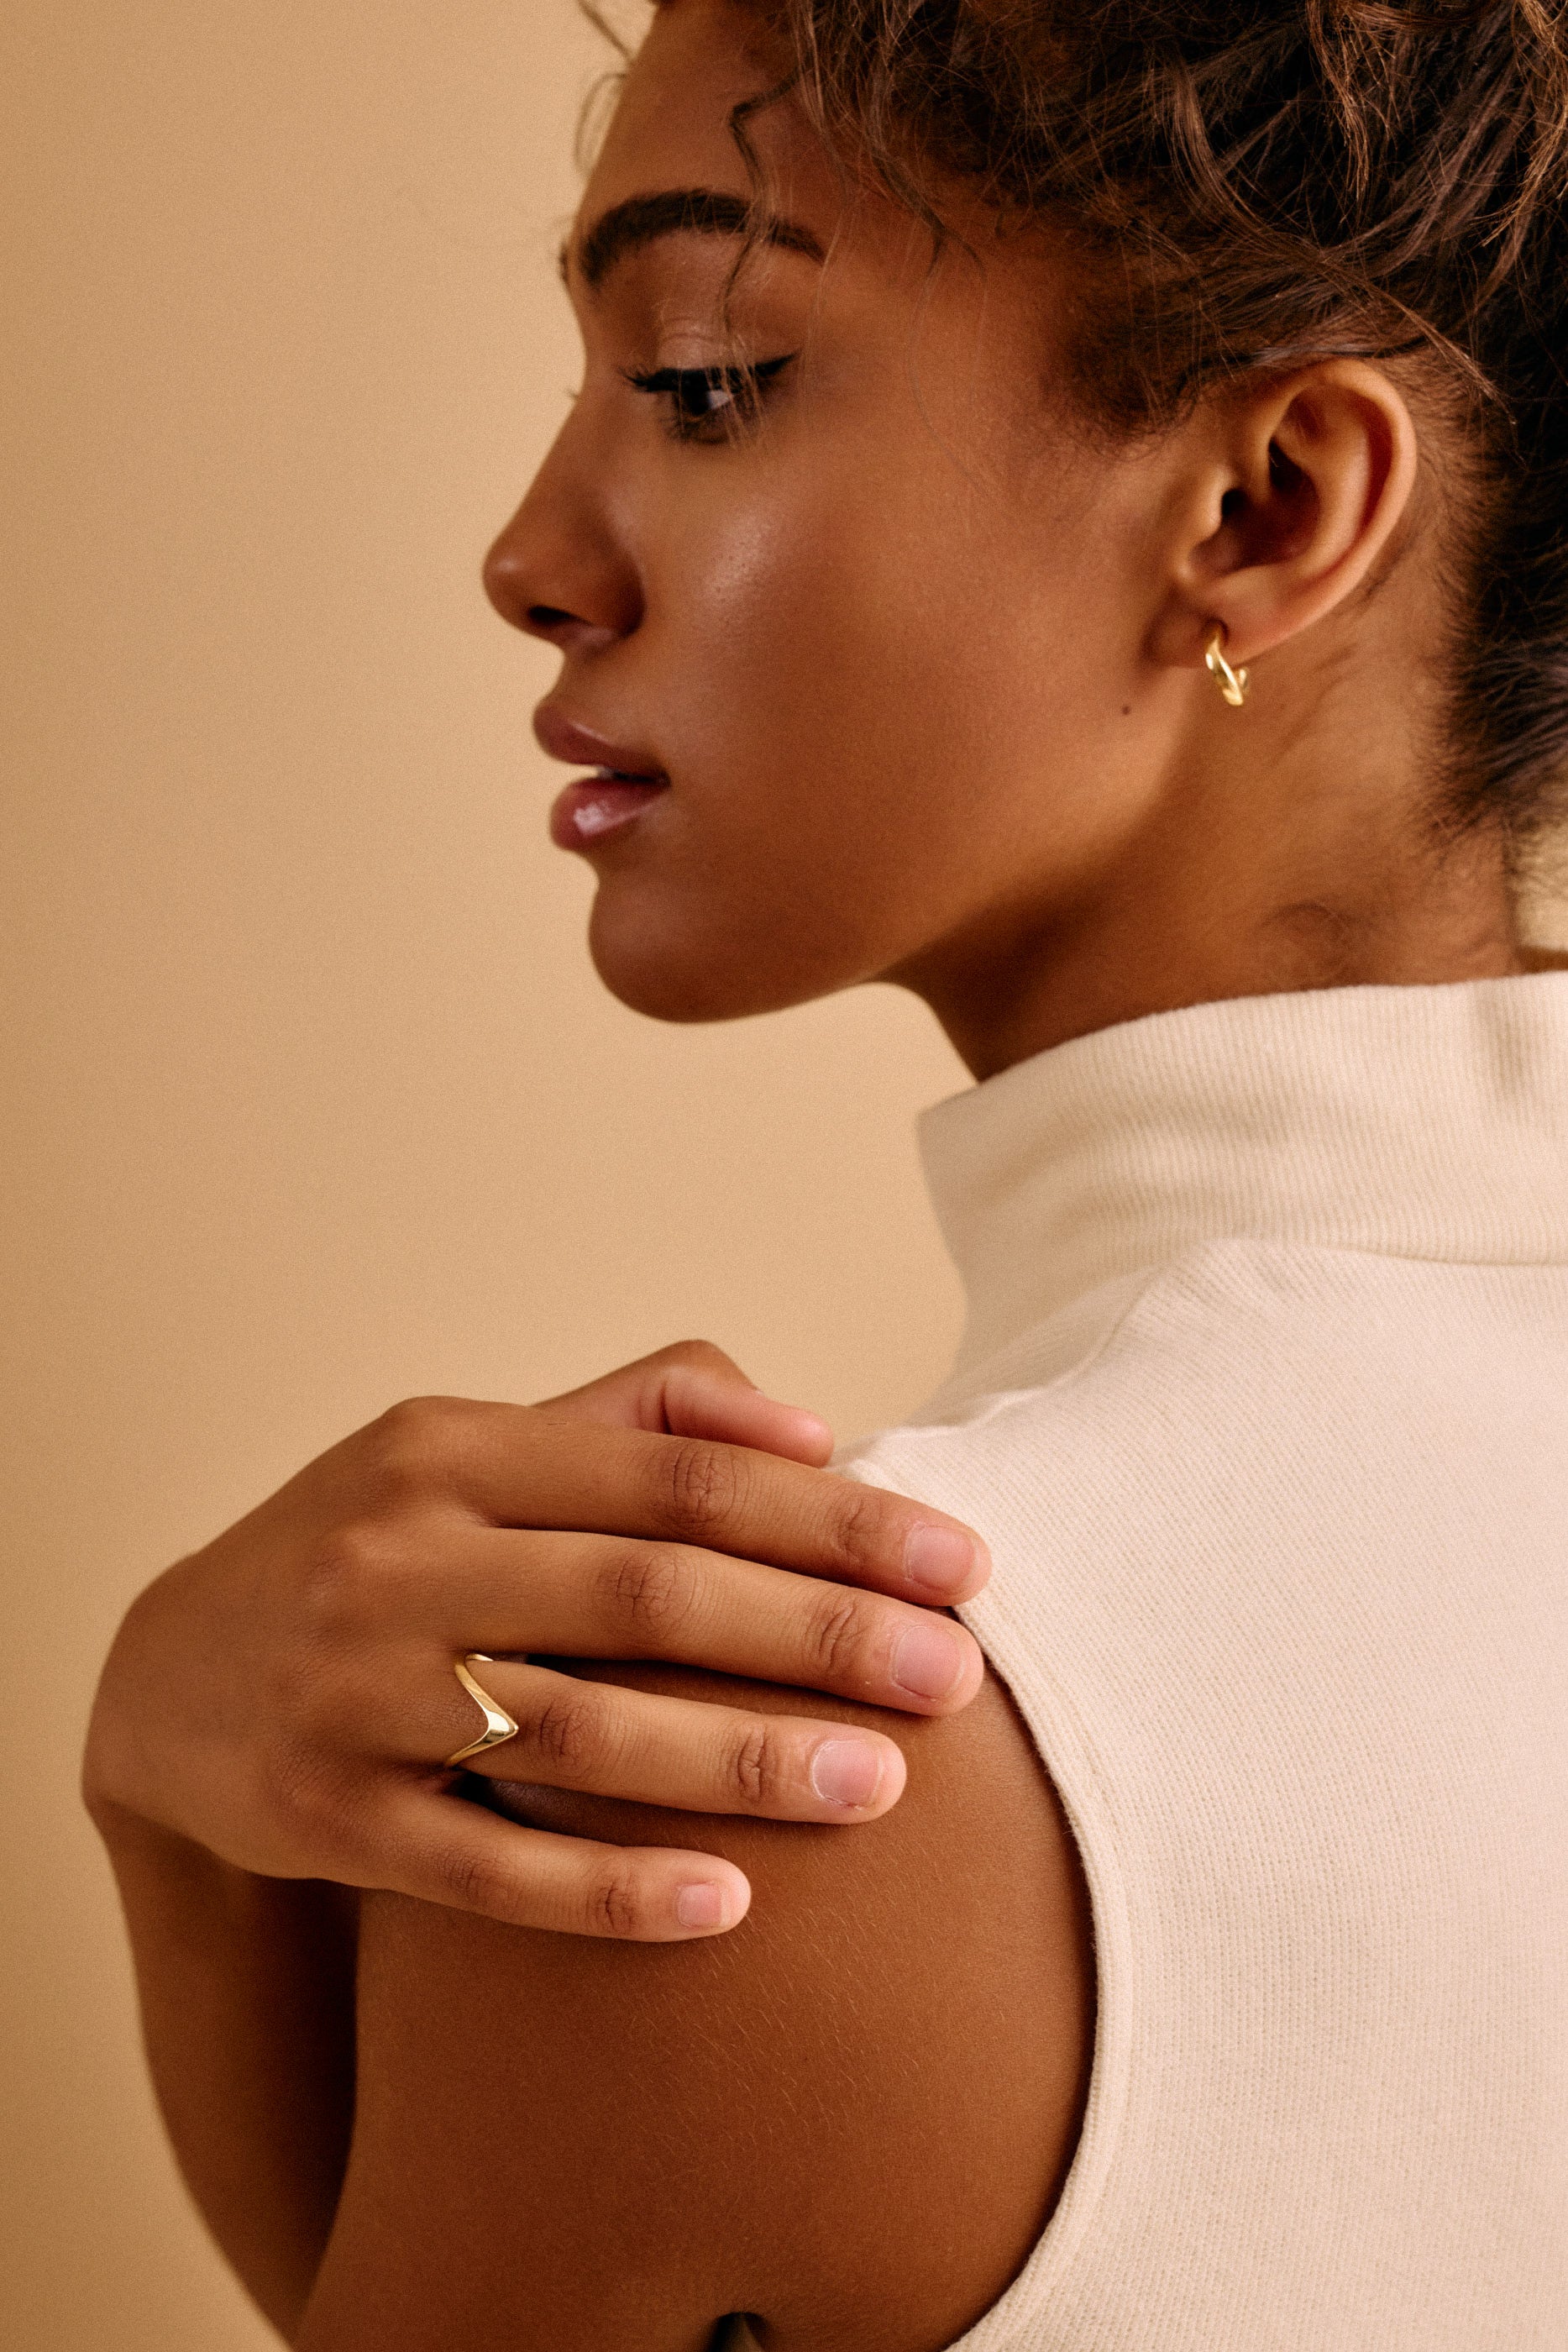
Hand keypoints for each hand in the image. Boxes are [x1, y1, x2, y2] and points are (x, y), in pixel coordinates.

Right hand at [84, 1343, 988, 1939]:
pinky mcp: (328, 1818)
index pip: (678, 1473)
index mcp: (453, 1448)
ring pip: (576, 1732)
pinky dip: (607, 1889)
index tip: (960, 1562)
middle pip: (646, 1595)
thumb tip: (814, 1427)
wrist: (170, 1674)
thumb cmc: (379, 1545)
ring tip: (880, 1786)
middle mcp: (398, 1555)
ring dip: (739, 1761)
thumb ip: (642, 1417)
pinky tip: (729, 1906)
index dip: (830, 1518)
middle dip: (817, 1635)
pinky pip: (487, 1867)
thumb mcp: (478, 1447)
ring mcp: (355, 1692)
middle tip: (956, 1677)